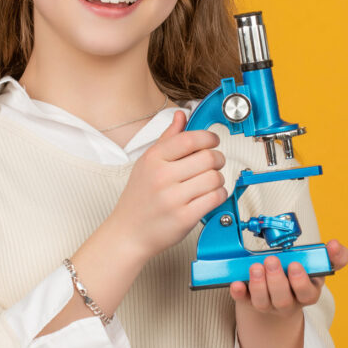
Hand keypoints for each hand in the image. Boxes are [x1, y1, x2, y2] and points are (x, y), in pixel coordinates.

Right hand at [103, 109, 225, 261]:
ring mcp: (173, 198)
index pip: (190, 139)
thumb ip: (167, 138)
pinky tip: (209, 195)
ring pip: (215, 178)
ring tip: (209, 182)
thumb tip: (181, 115)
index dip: (209, 137)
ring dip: (218, 179)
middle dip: (218, 158)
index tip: (212, 141)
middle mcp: (162, 177)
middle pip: (208, 157)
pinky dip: (219, 195)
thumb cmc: (139, 198)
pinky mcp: (184, 217)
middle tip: (215, 163)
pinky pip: (215, 198)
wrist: (129, 233)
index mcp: (154, 159)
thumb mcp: (147, 163)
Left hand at [230, 239, 347, 320]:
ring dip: (258, 285)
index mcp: (307, 293)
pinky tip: (236, 282)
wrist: (280, 292)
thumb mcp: (318, 266)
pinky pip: (243, 301)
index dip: (301, 282)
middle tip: (271, 261)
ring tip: (255, 267)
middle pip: (283, 300)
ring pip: (263, 303)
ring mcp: (269, 305)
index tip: (295, 265)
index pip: (308, 293)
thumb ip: (333, 256)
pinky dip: (239, 293)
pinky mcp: (250, 302)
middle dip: (276, 281)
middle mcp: (288, 302)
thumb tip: (335, 245)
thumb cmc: (300, 273)